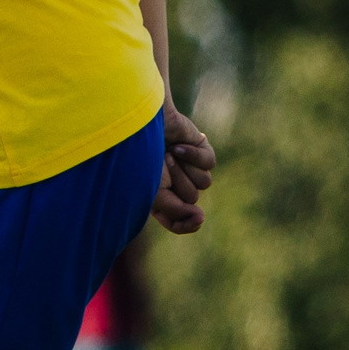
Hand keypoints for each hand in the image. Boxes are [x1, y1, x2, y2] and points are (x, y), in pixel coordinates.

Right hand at [151, 103, 214, 234]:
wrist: (140, 125)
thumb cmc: (139, 159)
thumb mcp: (152, 193)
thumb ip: (176, 211)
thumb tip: (200, 217)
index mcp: (157, 198)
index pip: (178, 222)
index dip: (187, 224)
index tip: (197, 219)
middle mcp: (173, 184)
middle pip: (192, 199)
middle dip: (177, 181)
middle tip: (160, 164)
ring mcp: (187, 166)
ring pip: (204, 183)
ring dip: (184, 168)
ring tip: (167, 153)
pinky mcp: (199, 149)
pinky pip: (209, 163)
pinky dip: (194, 155)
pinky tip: (178, 145)